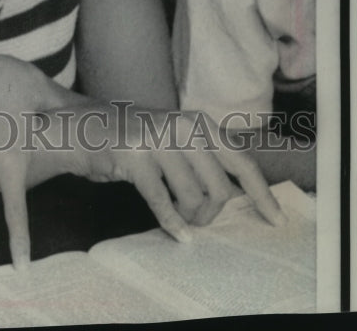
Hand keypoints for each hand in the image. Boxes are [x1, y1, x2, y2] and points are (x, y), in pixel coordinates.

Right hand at [69, 105, 286, 241]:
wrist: (80, 128)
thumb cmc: (132, 139)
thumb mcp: (173, 138)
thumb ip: (203, 157)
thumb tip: (241, 194)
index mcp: (196, 122)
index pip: (240, 160)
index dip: (261, 193)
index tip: (276, 219)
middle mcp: (181, 126)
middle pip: (219, 188)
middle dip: (212, 213)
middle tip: (199, 220)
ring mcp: (157, 139)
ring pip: (192, 197)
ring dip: (190, 218)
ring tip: (181, 219)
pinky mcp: (134, 156)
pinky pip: (162, 201)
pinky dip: (172, 223)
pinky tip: (177, 234)